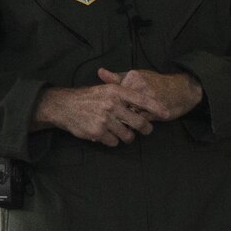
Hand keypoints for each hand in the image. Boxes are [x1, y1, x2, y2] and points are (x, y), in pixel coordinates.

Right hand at [33, 83, 151, 145]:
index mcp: (115, 91)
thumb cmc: (88, 98)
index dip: (156, 108)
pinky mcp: (97, 132)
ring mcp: (104, 119)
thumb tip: (145, 102)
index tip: (167, 114)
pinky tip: (106, 134)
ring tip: (121, 132)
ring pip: (128, 135)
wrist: (64, 106)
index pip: (141, 100)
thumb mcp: (105, 89)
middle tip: (146, 130)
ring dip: (127, 136)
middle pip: (139, 122)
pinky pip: (114, 142)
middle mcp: (111, 104)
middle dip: (146, 129)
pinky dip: (113, 140)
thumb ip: (124, 94)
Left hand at [99, 67, 203, 122]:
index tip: (111, 108)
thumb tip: (100, 72)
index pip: (114, 93)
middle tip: (114, 119)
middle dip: (117, 113)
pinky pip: (140, 121)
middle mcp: (140, 87)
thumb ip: (118, 78)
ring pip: (129, 114)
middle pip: (120, 105)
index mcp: (133, 77)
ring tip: (126, 122)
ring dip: (126, 121)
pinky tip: (138, 124)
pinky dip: (137, 125)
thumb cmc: (157, 84)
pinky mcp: (156, 112)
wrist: (183, 91)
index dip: (112, 103)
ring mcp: (148, 100)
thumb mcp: (137, 77)